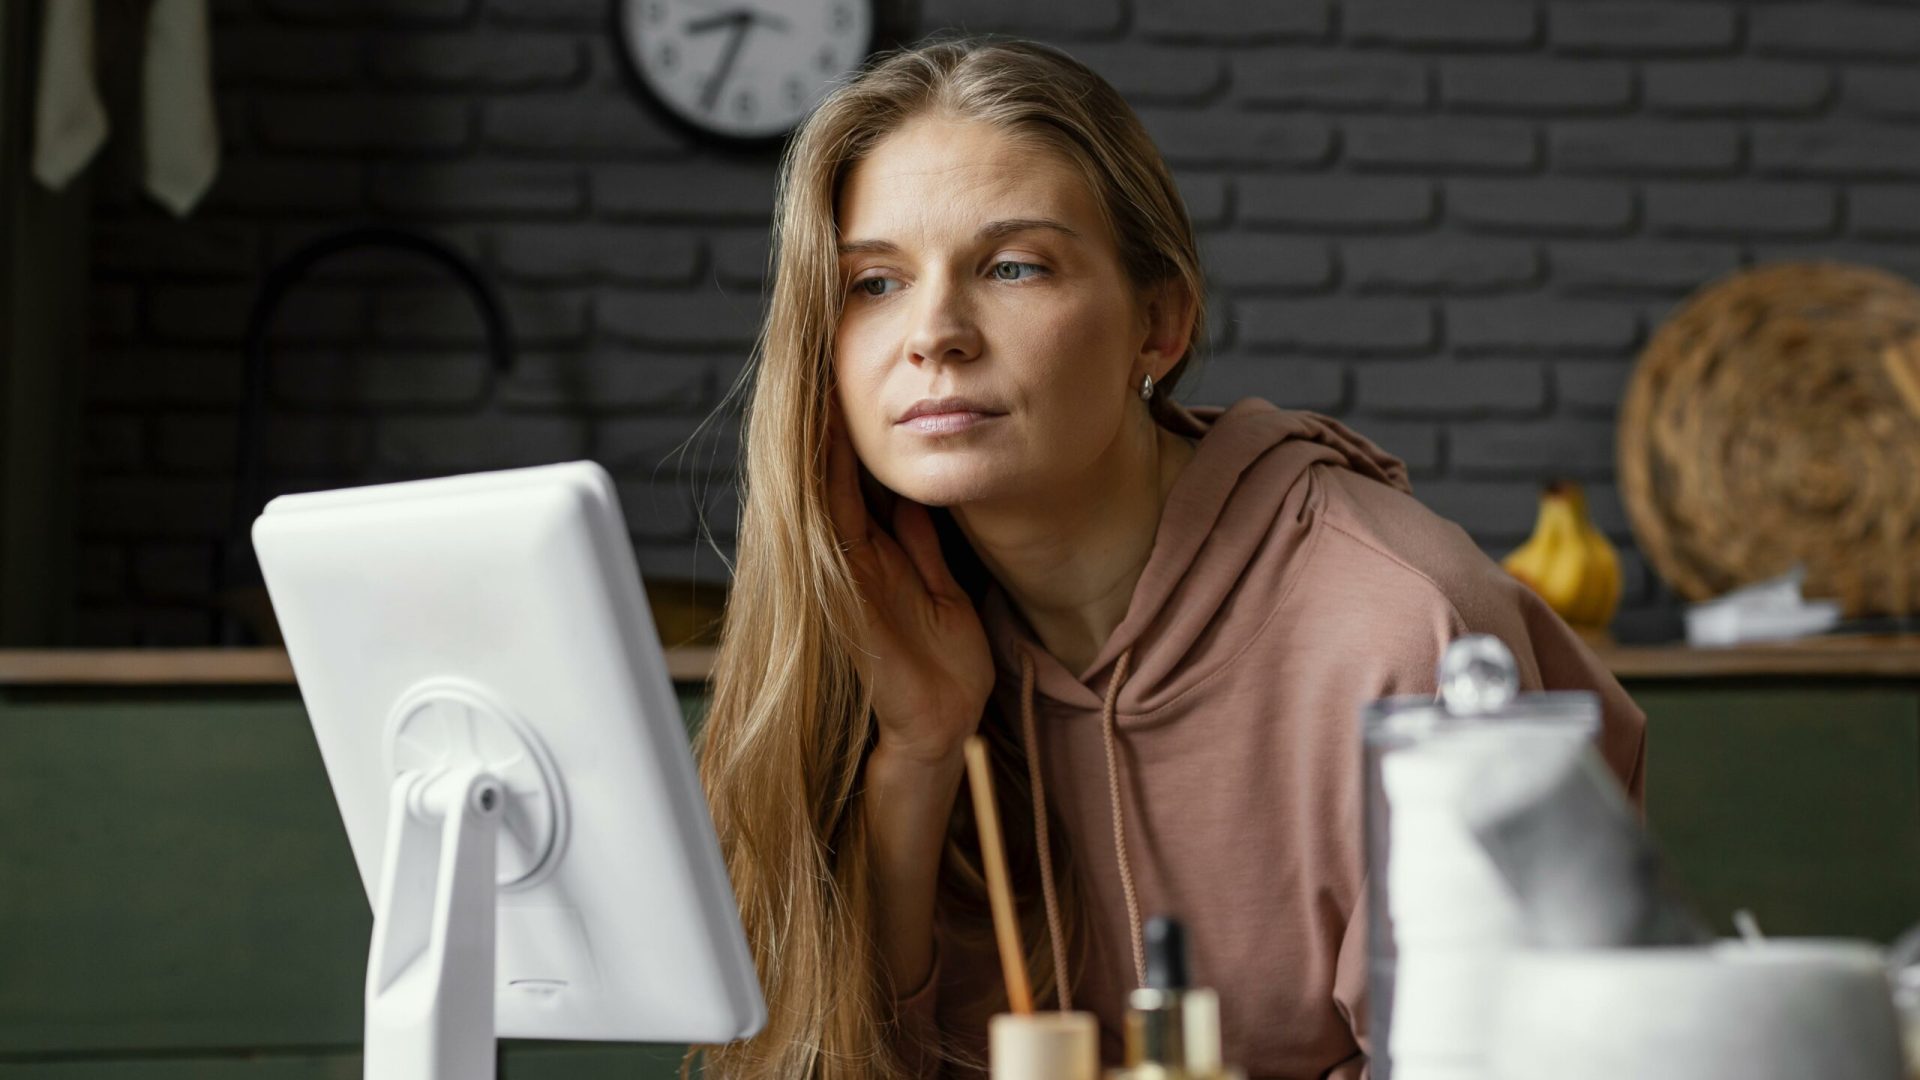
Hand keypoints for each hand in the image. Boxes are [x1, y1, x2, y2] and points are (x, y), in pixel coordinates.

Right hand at [826, 402, 993, 768]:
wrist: (941, 724)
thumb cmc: (941, 665)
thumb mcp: (938, 586)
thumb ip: (919, 542)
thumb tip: (913, 492)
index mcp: (871, 550)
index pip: (852, 474)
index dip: (847, 424)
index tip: (846, 371)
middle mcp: (849, 552)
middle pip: (827, 470)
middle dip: (823, 414)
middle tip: (819, 350)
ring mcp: (842, 567)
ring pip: (820, 484)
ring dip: (817, 432)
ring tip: (815, 373)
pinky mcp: (845, 585)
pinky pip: (832, 518)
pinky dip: (825, 475)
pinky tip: (829, 431)